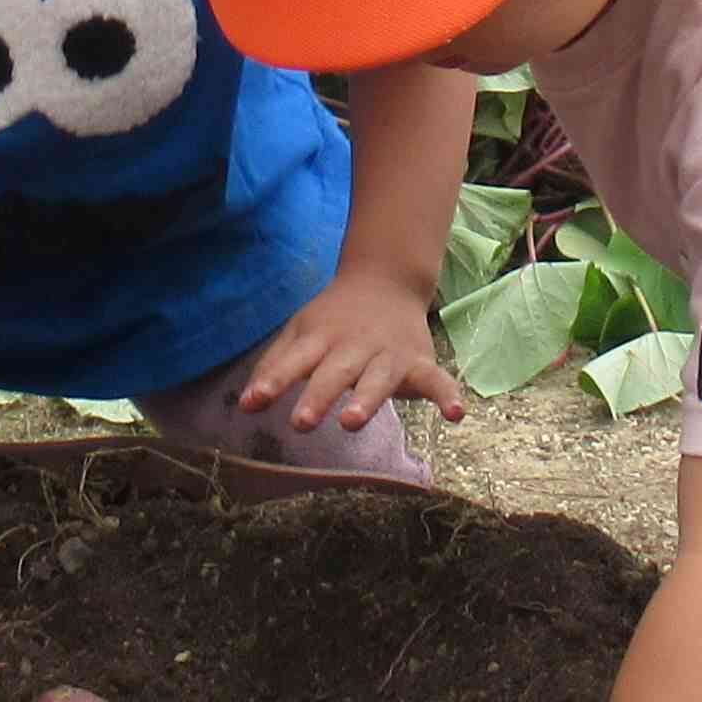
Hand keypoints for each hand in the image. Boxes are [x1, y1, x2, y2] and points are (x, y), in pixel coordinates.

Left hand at [234, 260, 467, 437]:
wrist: (385, 279)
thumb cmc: (333, 318)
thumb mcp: (300, 333)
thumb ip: (274, 368)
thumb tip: (245, 406)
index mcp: (320, 338)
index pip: (294, 360)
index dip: (275, 379)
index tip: (255, 401)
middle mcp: (353, 346)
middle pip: (334, 372)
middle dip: (319, 396)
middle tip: (301, 422)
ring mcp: (389, 354)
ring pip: (378, 378)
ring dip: (368, 398)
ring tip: (354, 420)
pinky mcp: (419, 362)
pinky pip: (437, 380)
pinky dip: (448, 394)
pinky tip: (456, 413)